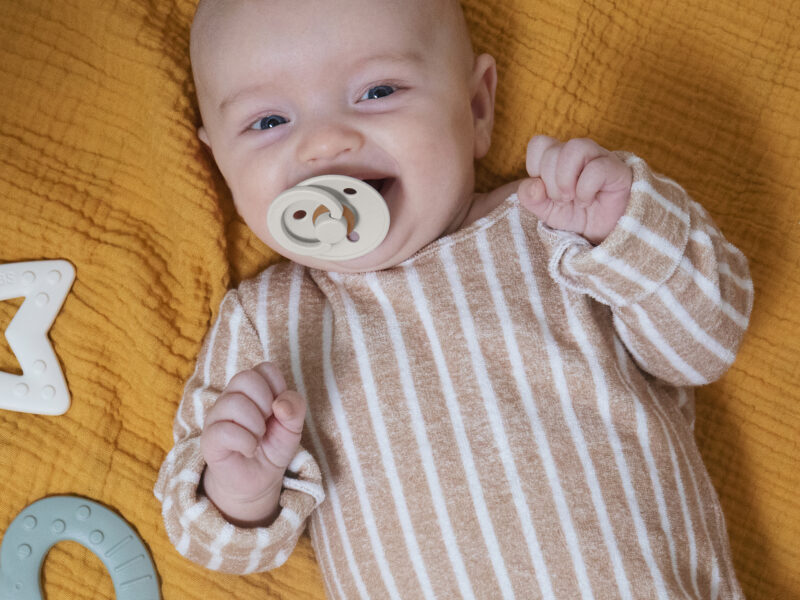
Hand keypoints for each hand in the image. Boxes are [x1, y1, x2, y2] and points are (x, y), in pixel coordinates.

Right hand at [200, 362, 306, 526]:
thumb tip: (280, 404)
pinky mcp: (209, 439)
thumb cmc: (273, 446)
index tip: (278, 410)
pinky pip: (225, 430)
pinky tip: (249, 450)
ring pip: (234, 403)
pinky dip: (246, 442)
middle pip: (245, 378)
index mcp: (251, 388)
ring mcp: (216, 416)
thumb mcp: (293, 426)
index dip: (278, 388)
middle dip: (265, 403)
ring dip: (256, 425)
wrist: (259, 479)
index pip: (265, 369)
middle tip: (267, 424)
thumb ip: (295, 408)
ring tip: (258, 438)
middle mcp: (231, 397)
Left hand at [519, 136, 631, 243]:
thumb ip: (530, 197)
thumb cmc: (575, 215)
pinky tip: (587, 200)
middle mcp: (578, 152)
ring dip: (565, 179)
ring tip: (571, 197)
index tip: (544, 189)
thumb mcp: (545, 210)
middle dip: (550, 183)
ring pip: (575, 148)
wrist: (603, 233)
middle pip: (553, 151)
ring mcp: (599, 157)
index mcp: (559, 156)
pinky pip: (596, 169)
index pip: (539, 144)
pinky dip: (585, 189)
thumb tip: (533, 185)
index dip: (535, 167)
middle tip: (561, 200)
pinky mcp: (617, 170)